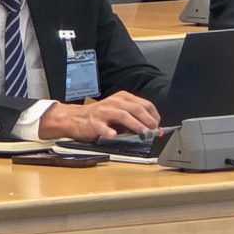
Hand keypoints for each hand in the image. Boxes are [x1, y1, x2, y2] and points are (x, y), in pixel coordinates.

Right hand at [38, 90, 159, 140]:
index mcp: (123, 98)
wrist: (75, 118)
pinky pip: (101, 126)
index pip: (144, 104)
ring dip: (135, 125)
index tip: (158, 125)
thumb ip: (134, 120)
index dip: (154, 115)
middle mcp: (115, 102)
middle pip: (136, 108)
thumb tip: (153, 129)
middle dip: (148, 120)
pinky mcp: (93, 121)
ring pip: (122, 115)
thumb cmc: (101, 117)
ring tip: (143, 133)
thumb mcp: (119, 114)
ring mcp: (104, 111)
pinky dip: (108, 131)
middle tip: (154, 130)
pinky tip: (113, 136)